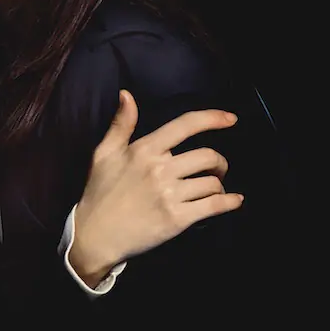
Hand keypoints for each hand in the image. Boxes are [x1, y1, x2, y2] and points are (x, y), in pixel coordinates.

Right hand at [69, 90, 243, 285]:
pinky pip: (213, 206)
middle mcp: (160, 169)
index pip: (186, 126)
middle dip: (219, 162)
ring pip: (212, 182)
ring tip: (214, 188)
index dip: (212, 118)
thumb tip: (127, 94)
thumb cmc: (99, 192)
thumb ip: (120, 124)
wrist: (95, 236)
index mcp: (145, 150)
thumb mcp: (104, 153)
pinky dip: (229, 202)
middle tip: (217, 168)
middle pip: (208, 156)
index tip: (231, 119)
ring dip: (219, 184)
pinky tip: (234, 201)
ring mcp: (169, 195)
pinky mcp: (177, 219)